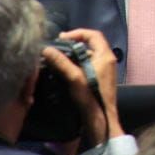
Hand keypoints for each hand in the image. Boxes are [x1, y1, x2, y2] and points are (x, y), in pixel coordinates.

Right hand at [43, 28, 123, 144]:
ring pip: (89, 55)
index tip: (62, 38)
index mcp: (105, 56)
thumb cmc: (91, 97)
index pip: (93, 35)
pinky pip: (89, 65)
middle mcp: (107, 60)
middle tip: (58, 47)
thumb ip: (61, 62)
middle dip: (74, 43)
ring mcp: (105, 70)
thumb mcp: (74, 77)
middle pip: (91, 44)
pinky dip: (78, 64)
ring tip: (59, 58)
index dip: (77, 33)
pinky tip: (66, 70)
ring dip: (75, 54)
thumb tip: (46, 49)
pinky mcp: (101, 79)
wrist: (102, 120)